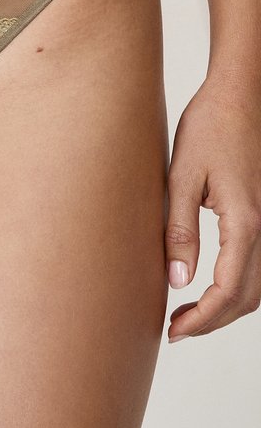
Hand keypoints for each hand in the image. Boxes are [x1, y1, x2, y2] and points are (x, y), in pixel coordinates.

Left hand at [165, 73, 260, 340]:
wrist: (240, 96)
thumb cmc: (210, 127)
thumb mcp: (181, 177)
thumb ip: (178, 230)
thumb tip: (177, 280)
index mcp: (246, 222)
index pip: (229, 291)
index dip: (202, 319)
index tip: (174, 331)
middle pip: (248, 297)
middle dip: (213, 320)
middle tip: (175, 329)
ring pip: (258, 285)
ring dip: (227, 307)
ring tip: (187, 312)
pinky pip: (260, 264)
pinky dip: (239, 285)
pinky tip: (209, 284)